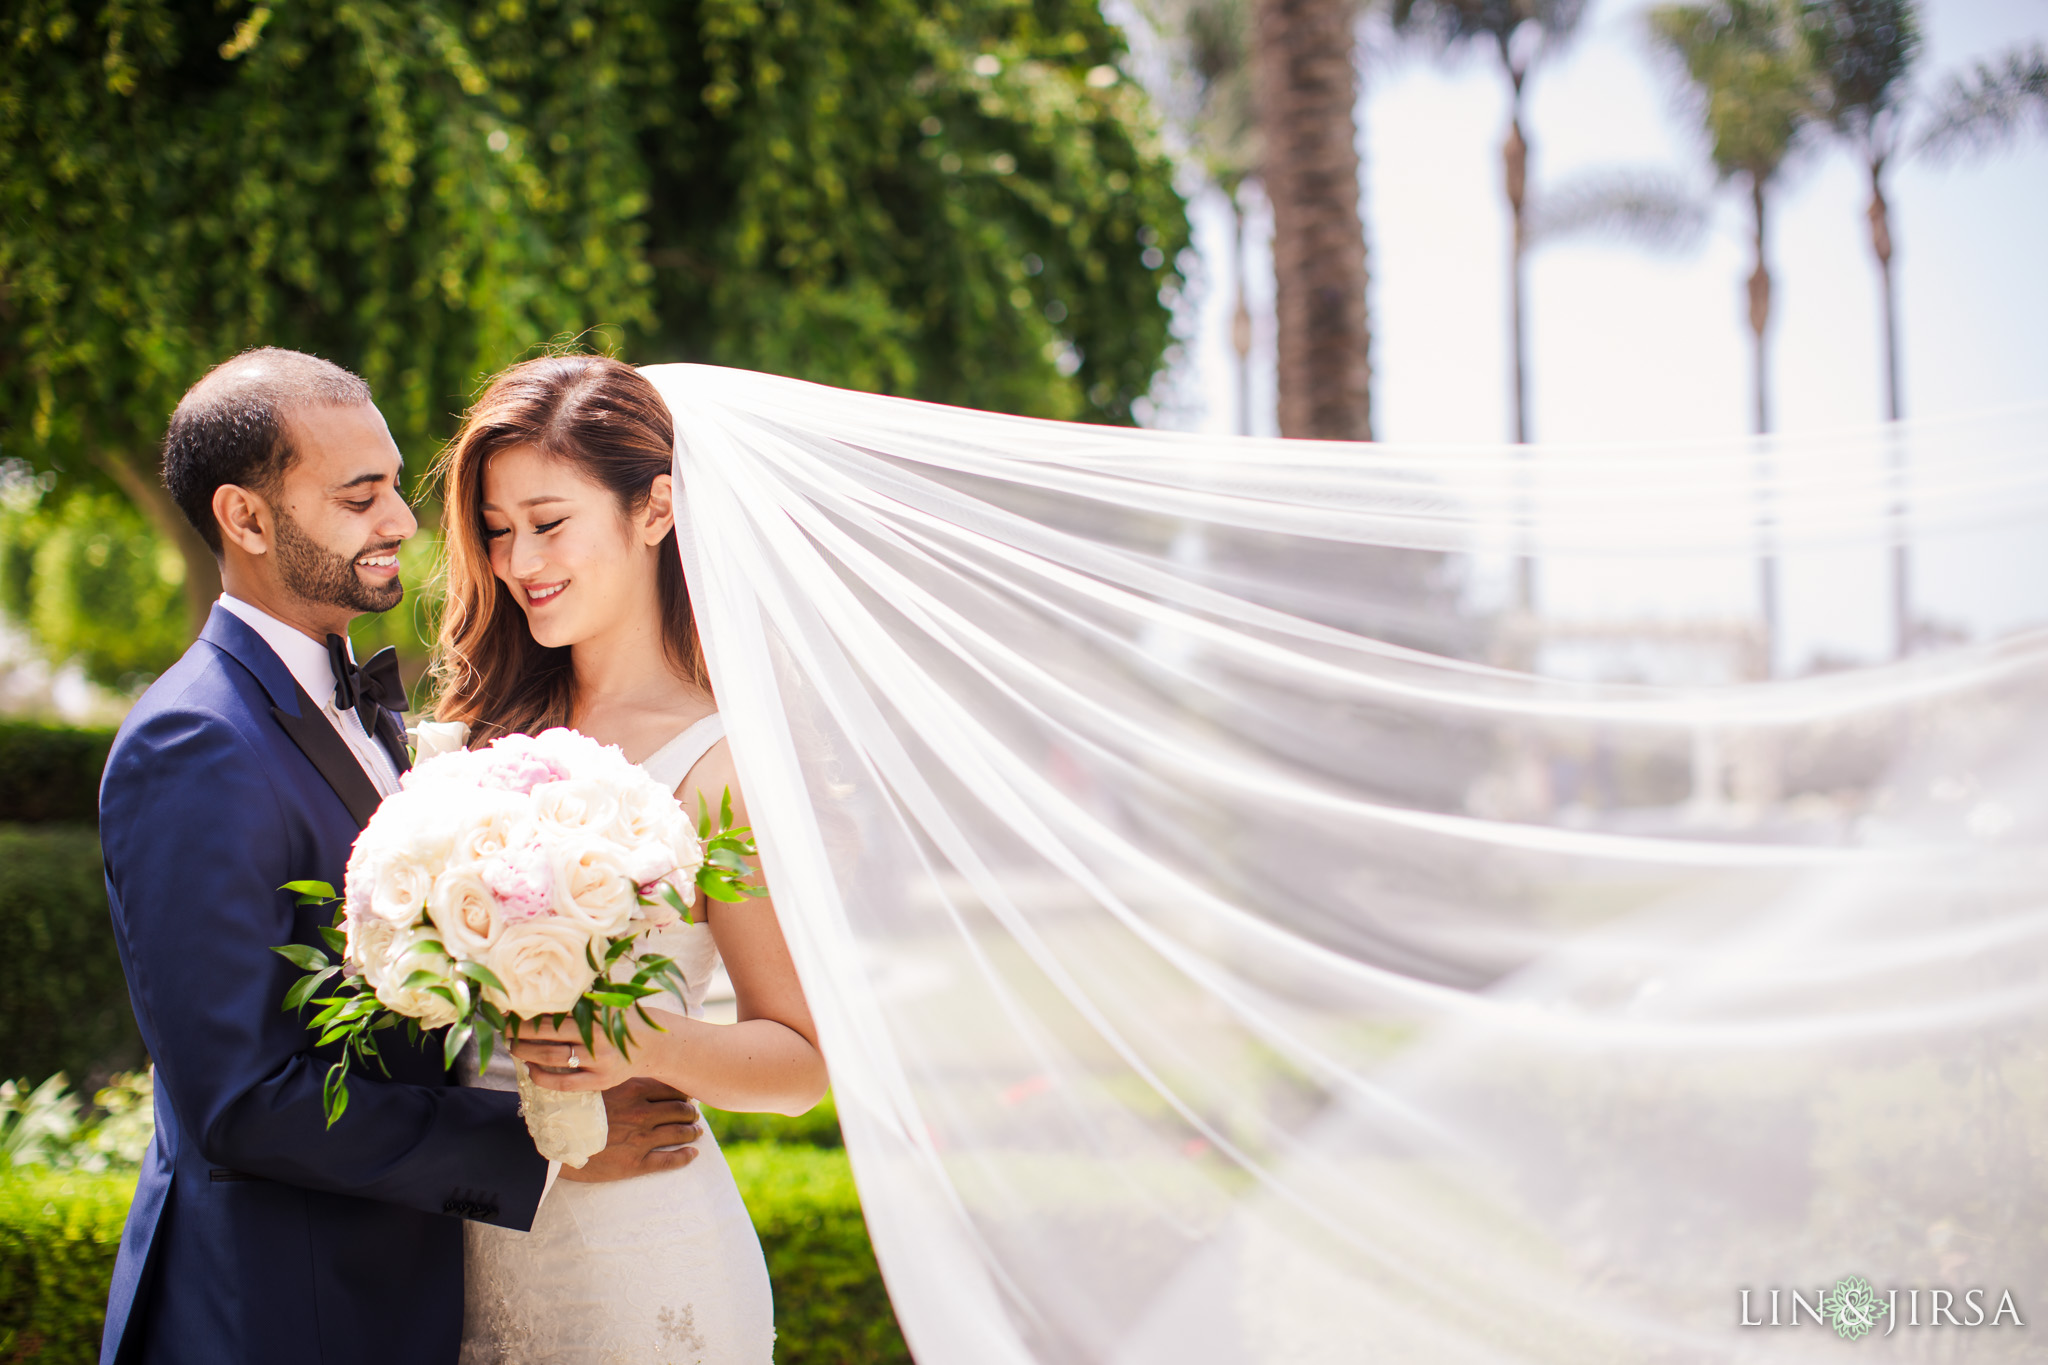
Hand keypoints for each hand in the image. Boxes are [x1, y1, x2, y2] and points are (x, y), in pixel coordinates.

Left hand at [510, 1016, 648, 1091]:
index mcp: (597, 1013)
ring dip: (526, 1052)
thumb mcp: (607, 1005)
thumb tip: (539, 998)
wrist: (654, 1045)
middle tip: (504, 1029)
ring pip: (551, 1057)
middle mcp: (597, 1037)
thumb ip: (580, 1003)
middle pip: (547, 1034)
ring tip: (513, 1047)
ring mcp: (598, 1061)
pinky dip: (542, 1076)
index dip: (529, 1012)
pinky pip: (563, 1083)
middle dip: (520, 1032)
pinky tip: (531, 1069)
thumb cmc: (624, 1021)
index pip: (554, 1012)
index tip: (510, 1010)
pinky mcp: (599, 1081)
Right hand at [558, 1077, 703, 1183]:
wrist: (551, 1141)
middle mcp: (642, 1112)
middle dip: (691, 1112)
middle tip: (693, 1114)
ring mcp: (641, 1138)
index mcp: (633, 1089)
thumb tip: (633, 1068)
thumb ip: (617, 1077)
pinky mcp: (637, 1163)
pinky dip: (686, 1156)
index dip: (683, 1092)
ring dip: (692, 1131)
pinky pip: (671, 1160)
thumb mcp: (595, 1083)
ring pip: (680, 1132)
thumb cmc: (569, 1108)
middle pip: (681, 1109)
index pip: (672, 1087)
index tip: (686, 1095)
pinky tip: (693, 1154)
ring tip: (696, 1132)